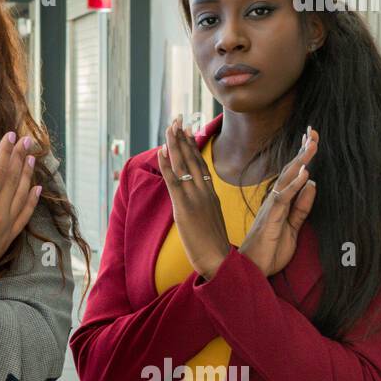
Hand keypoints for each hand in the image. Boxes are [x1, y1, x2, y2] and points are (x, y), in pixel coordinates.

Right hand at [0, 131, 41, 284]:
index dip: (4, 152)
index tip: (9, 136)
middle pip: (13, 179)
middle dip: (19, 157)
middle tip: (26, 139)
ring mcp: (5, 227)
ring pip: (22, 195)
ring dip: (28, 174)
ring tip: (32, 157)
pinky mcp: (8, 238)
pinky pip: (25, 215)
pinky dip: (33, 200)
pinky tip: (37, 188)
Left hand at [155, 115, 230, 280]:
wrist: (218, 261)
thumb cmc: (214, 246)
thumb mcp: (211, 220)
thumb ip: (204, 207)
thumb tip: (194, 203)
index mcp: (211, 194)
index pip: (201, 164)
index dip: (193, 146)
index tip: (187, 130)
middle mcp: (205, 192)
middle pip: (193, 158)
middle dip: (183, 138)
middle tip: (177, 119)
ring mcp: (195, 198)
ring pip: (184, 165)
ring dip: (175, 144)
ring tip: (170, 127)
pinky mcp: (184, 208)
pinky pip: (174, 181)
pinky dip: (167, 165)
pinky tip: (161, 151)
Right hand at [239, 127, 317, 275]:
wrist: (254, 270)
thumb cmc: (270, 250)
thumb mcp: (293, 227)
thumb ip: (302, 207)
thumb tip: (312, 184)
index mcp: (279, 201)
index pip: (293, 175)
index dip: (302, 157)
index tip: (311, 140)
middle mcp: (274, 200)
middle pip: (290, 170)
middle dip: (302, 151)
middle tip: (313, 131)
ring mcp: (271, 207)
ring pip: (286, 179)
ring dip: (300, 161)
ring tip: (311, 144)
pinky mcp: (270, 218)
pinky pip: (283, 198)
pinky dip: (294, 184)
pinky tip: (304, 172)